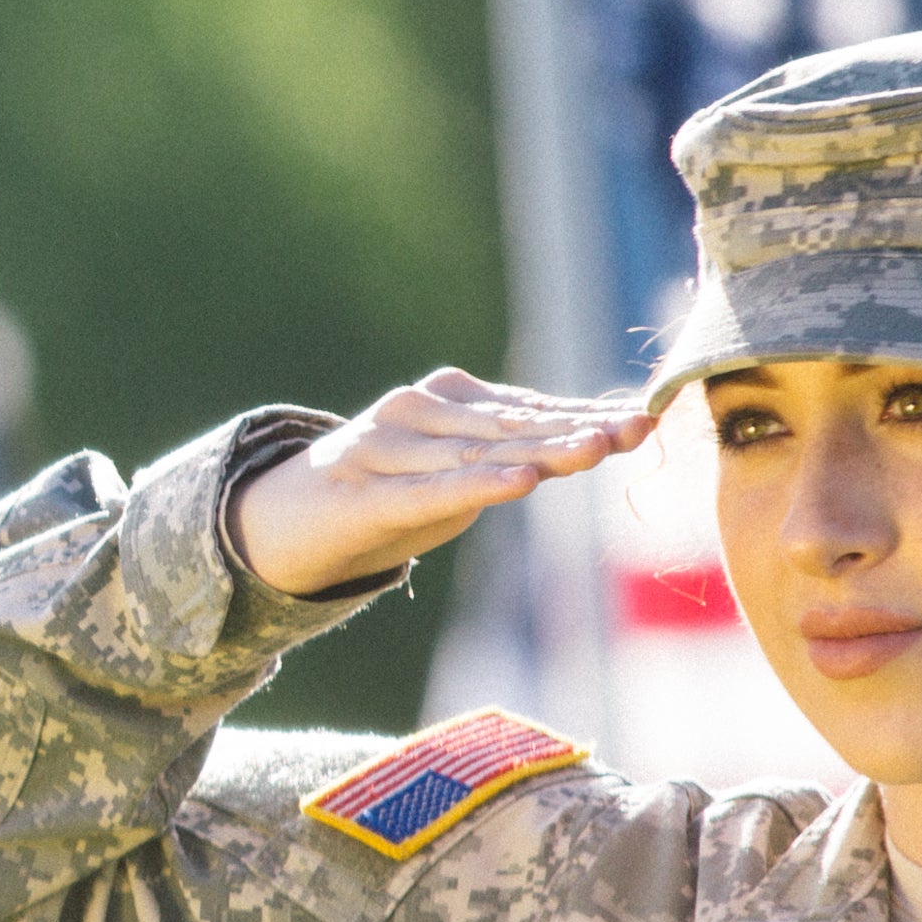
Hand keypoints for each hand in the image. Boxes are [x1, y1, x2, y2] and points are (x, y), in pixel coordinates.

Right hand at [231, 370, 658, 597]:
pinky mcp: (363, 494)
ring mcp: (385, 449)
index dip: (585, 414)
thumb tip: (595, 438)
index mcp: (444, 400)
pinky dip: (478, 487)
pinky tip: (520, 483)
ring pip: (479, 455)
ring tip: (596, 450)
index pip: (529, 408)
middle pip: (513, 426)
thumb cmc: (383, 495)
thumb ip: (511, 453)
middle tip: (636, 428)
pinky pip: (430, 492)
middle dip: (579, 429)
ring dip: (542, 454)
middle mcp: (416, 412)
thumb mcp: (454, 472)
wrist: (278, 520)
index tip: (643, 418)